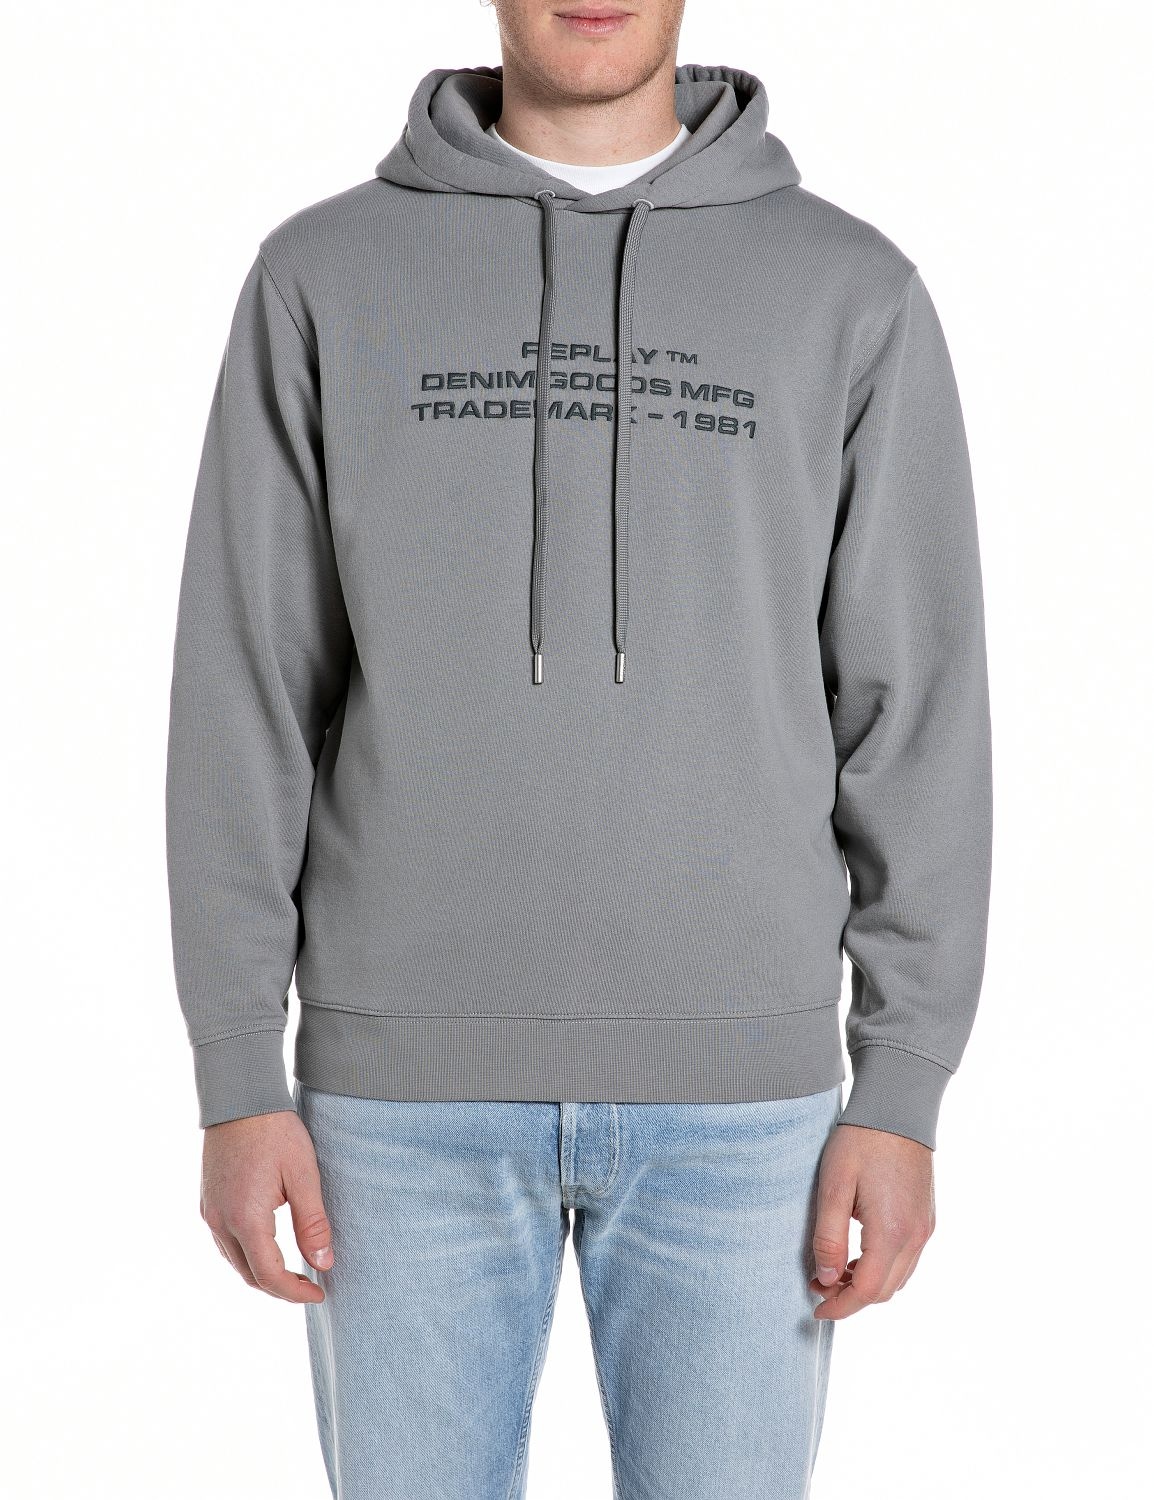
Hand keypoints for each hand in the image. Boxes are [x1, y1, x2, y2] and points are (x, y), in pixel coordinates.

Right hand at [200, 1109, 333, 1302]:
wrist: (239, 1097)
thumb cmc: (276, 1131)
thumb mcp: (303, 1175)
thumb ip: (313, 1222)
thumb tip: (324, 1264)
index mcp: (246, 1218)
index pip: (269, 1275)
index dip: (295, 1292)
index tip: (320, 1293)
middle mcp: (221, 1221)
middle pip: (249, 1275)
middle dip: (280, 1288)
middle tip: (311, 1286)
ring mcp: (210, 1212)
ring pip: (235, 1262)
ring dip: (262, 1274)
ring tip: (294, 1272)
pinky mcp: (208, 1202)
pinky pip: (225, 1243)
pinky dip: (248, 1255)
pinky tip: (269, 1248)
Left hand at [809, 1124, 934, 1319]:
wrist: (898, 1108)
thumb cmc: (860, 1142)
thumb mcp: (833, 1188)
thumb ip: (829, 1238)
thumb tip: (826, 1280)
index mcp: (892, 1232)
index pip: (867, 1291)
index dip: (840, 1307)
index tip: (816, 1310)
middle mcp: (916, 1237)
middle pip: (885, 1291)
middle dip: (851, 1297)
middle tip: (818, 1284)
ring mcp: (926, 1228)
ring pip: (898, 1278)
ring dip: (868, 1284)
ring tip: (834, 1270)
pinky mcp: (927, 1218)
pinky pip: (907, 1259)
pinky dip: (883, 1268)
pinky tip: (858, 1254)